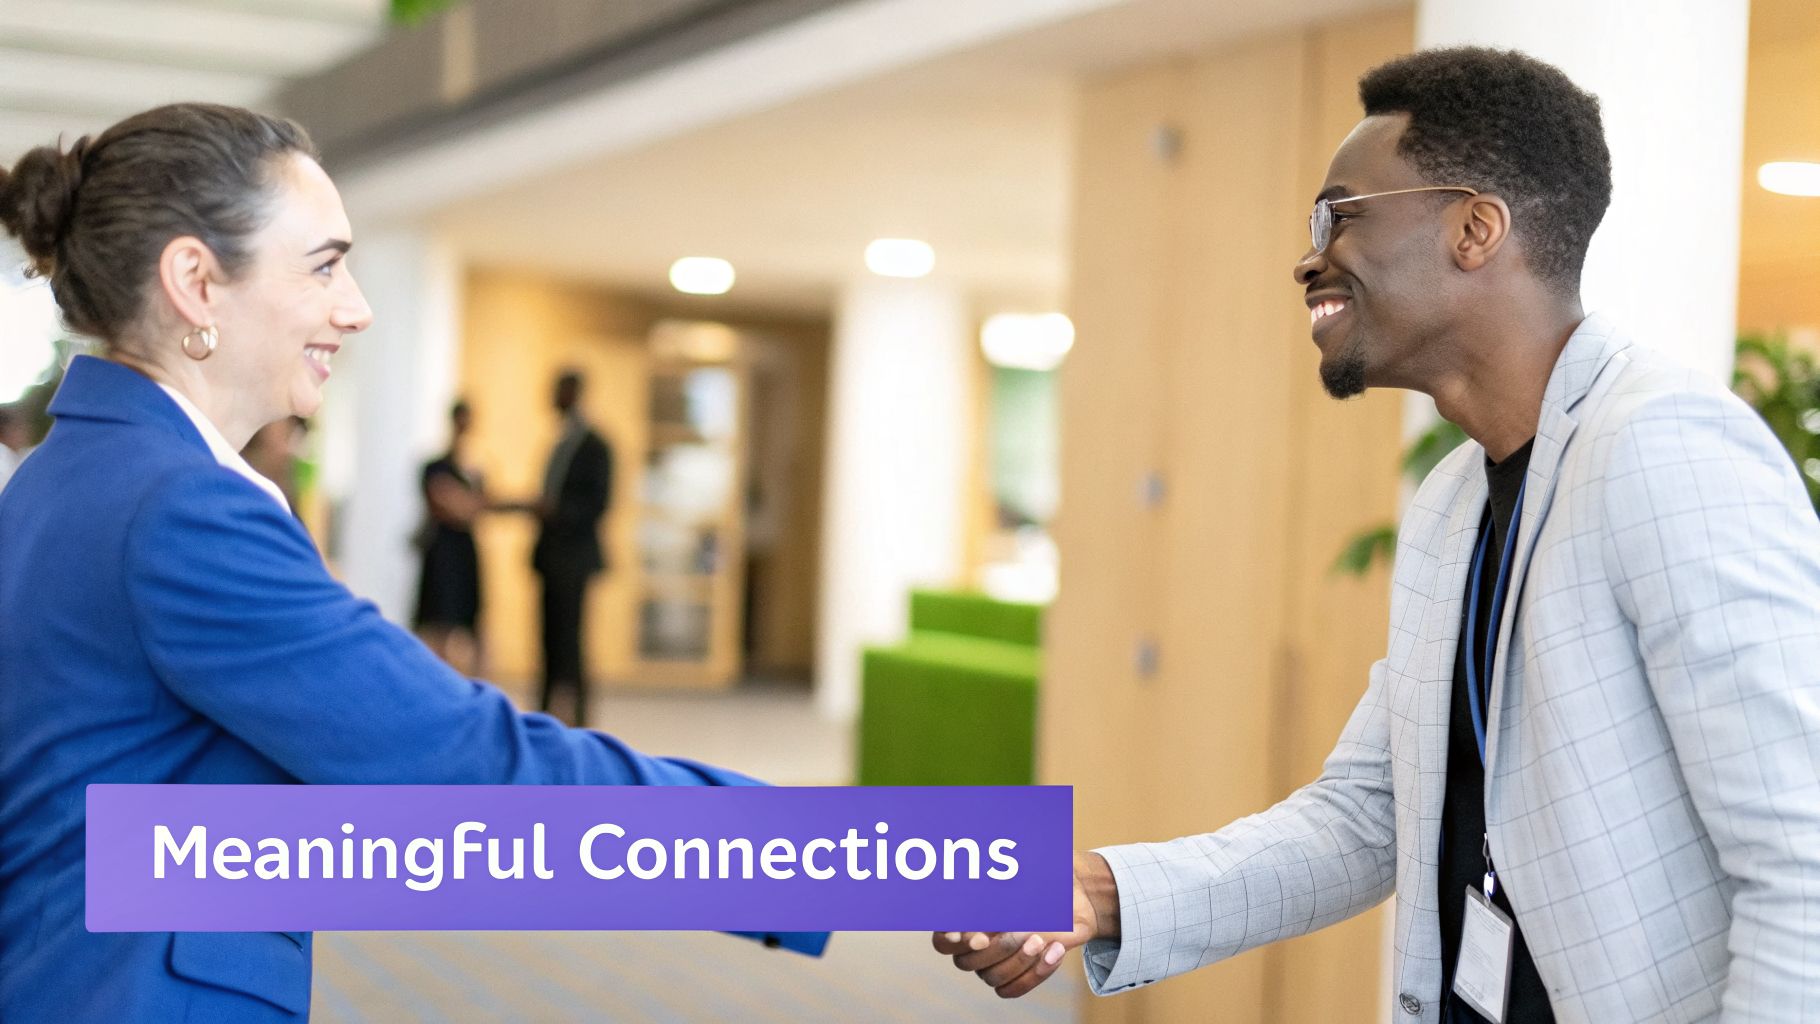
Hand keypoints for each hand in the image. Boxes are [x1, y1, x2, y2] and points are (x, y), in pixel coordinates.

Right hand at [931, 851, 1118, 997]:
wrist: (1074, 893)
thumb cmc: (1042, 876)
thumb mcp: (1020, 875)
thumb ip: (995, 886)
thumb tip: (976, 901)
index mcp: (968, 919)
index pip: (942, 941)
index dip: (950, 941)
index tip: (978, 937)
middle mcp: (976, 945)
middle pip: (966, 963)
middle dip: (997, 948)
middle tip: (1023, 930)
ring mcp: (995, 962)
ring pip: (992, 977)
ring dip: (1019, 961)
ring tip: (1041, 940)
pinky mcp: (1017, 975)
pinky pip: (1013, 989)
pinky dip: (1036, 973)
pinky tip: (1055, 951)